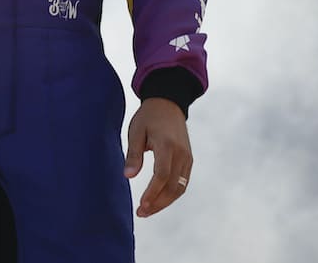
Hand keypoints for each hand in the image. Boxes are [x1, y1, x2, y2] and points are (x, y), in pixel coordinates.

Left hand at [124, 97, 192, 217]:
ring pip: (180, 188)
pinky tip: (159, 200)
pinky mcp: (189, 160)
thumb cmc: (149, 117)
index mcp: (166, 144)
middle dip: (158, 203)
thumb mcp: (136, 131)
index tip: (141, 205)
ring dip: (165, 202)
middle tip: (141, 212)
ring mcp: (187, 157)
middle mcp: (181, 153)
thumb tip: (128, 176)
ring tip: (148, 210)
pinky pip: (183, 182)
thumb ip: (133, 154)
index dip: (152, 193)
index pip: (162, 175)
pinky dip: (172, 194)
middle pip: (173, 186)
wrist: (168, 104)